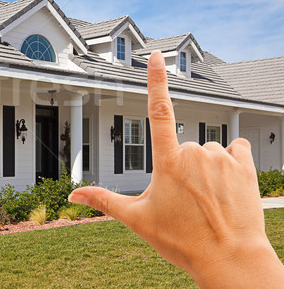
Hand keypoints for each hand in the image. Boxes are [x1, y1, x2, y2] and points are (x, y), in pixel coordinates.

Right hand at [69, 51, 283, 287]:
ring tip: (206, 198)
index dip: (156, 80)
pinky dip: (230, 162)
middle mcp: (195, 153)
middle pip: (182, 146)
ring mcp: (222, 157)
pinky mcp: (245, 165)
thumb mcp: (137, 220)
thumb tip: (72, 196)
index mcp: (167, 161)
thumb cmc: (183, 241)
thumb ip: (103, 200)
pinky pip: (235, 149)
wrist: (231, 260)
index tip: (156, 56)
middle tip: (183, 199)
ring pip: (207, 150)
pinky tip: (226, 185)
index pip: (159, 111)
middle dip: (180, 166)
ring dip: (205, 166)